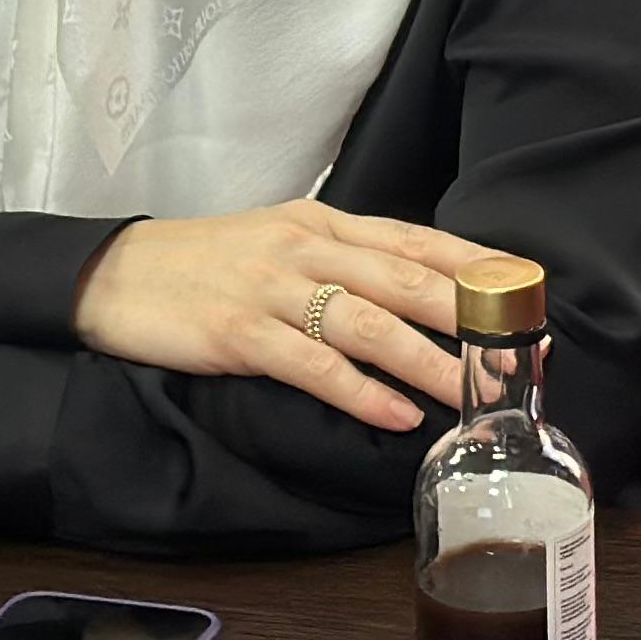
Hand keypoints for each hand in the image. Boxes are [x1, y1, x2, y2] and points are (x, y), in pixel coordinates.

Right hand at [71, 197, 497, 435]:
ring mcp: (273, 289)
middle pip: (408, 280)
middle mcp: (307, 248)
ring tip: (474, 395)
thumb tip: (417, 293)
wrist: (114, 274)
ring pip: (370, 323)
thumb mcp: (283, 243)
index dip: (477, 270)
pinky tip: (396, 416)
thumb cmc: (207, 264)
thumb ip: (345, 261)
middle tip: (517, 358)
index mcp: (325, 223)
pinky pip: (313, 364)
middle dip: (471, 321)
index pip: (418, 240)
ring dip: (430, 361)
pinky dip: (360, 392)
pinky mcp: (239, 333)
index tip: (527, 297)